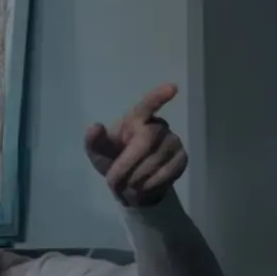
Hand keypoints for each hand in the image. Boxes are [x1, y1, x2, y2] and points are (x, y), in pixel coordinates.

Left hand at [84, 83, 187, 206]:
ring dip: (135, 178)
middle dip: (127, 163)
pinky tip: (143, 187)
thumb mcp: (99, 154)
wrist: (132, 186)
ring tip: (126, 186)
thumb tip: (94, 127)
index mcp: (135, 119)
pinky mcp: (182, 158)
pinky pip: (167, 172)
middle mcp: (158, 126)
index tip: (172, 88)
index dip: (158, 97)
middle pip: (146, 138)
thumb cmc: (115, 161)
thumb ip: (94, 142)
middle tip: (113, 180)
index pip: (147, 105)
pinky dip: (150, 184)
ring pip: (155, 159)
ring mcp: (173, 141)